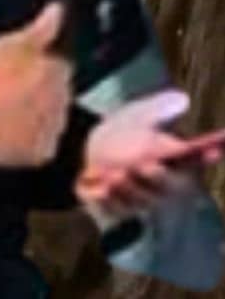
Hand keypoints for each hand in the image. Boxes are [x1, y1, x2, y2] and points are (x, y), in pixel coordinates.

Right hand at [0, 2, 71, 166]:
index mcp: (54, 70)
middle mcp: (62, 101)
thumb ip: (37, 30)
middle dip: (40, 88)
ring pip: (52, 114)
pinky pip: (43, 141)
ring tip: (5, 110)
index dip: (38, 64)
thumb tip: (57, 11)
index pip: (59, 62)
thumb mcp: (3, 47)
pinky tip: (9, 130)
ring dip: (37, 111)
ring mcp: (53, 128)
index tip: (18, 68)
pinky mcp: (42, 152)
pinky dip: (32, 136)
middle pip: (58, 89)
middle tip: (7, 89)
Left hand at [77, 91, 212, 227]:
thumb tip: (181, 98)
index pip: (196, 163)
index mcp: (177, 164)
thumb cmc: (127, 132)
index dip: (205, 158)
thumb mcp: (141, 115)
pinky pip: (111, 209)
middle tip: (147, 165)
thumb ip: (159, 108)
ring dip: (129, 190)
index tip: (211, 151)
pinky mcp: (114, 209)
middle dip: (158, 178)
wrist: (94, 148)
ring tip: (117, 175)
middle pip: (165, 188)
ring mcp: (138, 201)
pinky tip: (99, 190)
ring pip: (138, 201)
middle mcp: (162, 188)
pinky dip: (106, 201)